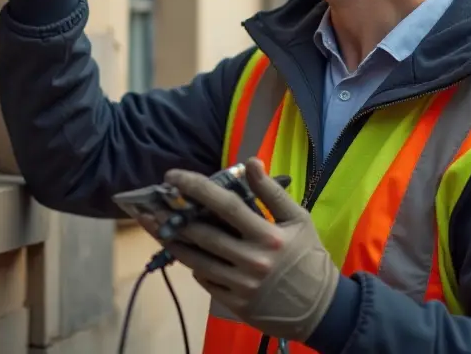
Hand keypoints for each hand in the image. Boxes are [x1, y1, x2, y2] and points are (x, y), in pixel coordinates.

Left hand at [158, 159, 338, 343]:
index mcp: (268, 236)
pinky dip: (193, 265)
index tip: (172, 176)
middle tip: (151, 203)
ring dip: (172, 240)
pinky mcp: (234, 303)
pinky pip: (205, 280)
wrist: (319, 307)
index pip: (226, 205)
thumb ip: (272, 192)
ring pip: (196, 259)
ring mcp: (240, 284)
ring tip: (153, 224)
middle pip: (203, 234)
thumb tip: (250, 162)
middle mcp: (251, 260)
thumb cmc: (308, 258)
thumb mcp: (299, 220)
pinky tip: (185, 252)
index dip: (196, 188)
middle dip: (172, 217)